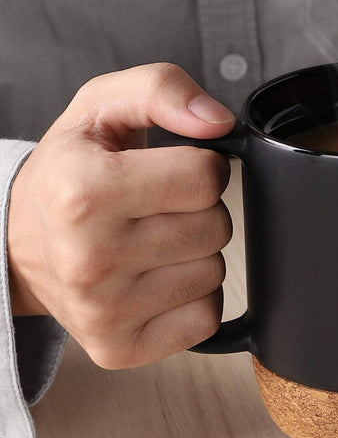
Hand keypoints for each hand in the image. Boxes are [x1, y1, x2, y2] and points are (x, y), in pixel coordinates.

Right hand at [7, 62, 235, 368]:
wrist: (17, 242)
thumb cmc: (68, 173)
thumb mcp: (102, 108)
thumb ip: (161, 90)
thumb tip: (218, 121)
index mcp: (84, 192)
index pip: (206, 178)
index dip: (199, 167)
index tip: (170, 171)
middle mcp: (89, 257)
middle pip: (215, 228)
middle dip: (199, 210)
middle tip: (156, 208)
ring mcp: (103, 311)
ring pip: (215, 274)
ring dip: (194, 254)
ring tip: (149, 242)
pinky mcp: (119, 347)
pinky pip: (205, 319)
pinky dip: (191, 298)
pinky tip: (153, 279)